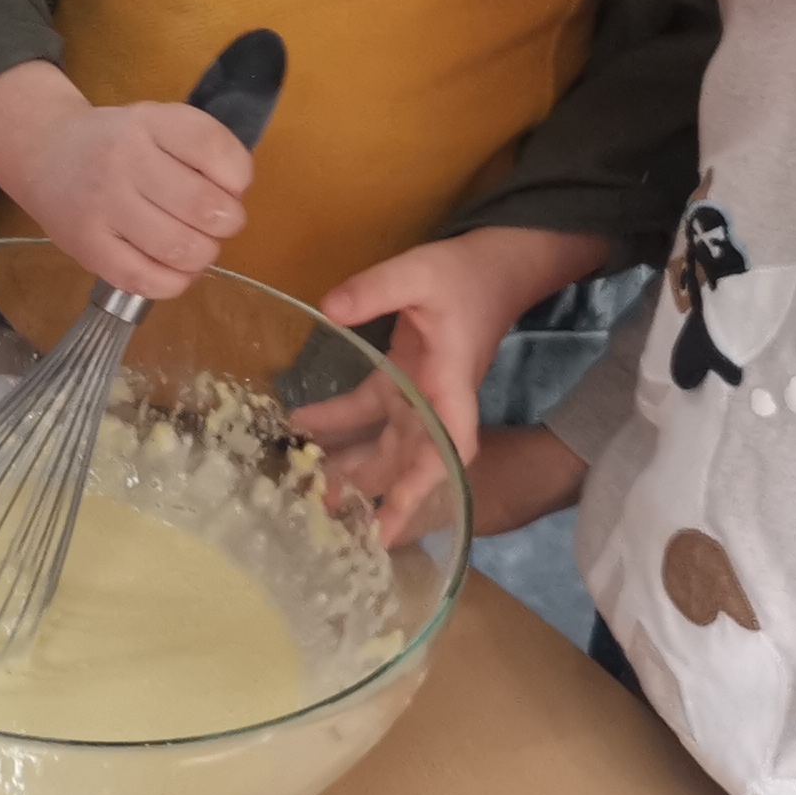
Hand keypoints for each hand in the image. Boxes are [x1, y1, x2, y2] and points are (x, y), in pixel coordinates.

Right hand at [0, 64, 250, 299]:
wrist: (44, 155)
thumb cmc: (116, 143)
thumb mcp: (158, 122)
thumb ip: (203, 150)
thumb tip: (235, 202)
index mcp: (148, 122)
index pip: (213, 149)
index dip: (239, 177)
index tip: (231, 185)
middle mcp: (123, 160)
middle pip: (204, 206)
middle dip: (227, 221)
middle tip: (216, 221)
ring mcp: (102, 206)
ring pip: (180, 248)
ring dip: (204, 254)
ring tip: (196, 246)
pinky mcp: (87, 248)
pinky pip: (147, 280)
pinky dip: (175, 283)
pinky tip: (175, 270)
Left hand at [312, 227, 609, 536]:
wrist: (496, 266)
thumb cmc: (465, 273)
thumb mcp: (419, 272)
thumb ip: (376, 289)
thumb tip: (329, 308)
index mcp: (450, 385)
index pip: (447, 445)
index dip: (423, 484)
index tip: (396, 520)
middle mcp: (437, 401)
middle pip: (410, 461)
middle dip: (377, 495)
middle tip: (334, 528)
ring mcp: (420, 394)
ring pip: (385, 443)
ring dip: (350, 466)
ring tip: (307, 491)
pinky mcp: (403, 379)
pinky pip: (368, 412)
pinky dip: (336, 423)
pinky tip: (299, 425)